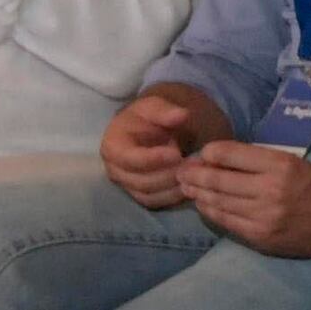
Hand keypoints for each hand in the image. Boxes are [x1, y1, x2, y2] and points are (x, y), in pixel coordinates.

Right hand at [100, 85, 215, 208]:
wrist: (142, 131)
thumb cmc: (145, 118)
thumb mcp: (152, 107)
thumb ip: (164, 111)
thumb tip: (181, 115)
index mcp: (113, 146)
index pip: (130, 158)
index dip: (153, 158)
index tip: (177, 153)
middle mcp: (115, 170)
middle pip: (141, 181)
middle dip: (170, 174)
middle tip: (195, 164)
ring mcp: (126, 185)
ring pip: (149, 194)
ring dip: (174, 187)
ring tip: (197, 173)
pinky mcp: (139, 194)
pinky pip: (156, 202)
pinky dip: (173, 196)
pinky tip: (191, 185)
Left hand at [183, 139, 310, 255]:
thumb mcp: (289, 161)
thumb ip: (254, 160)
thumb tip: (213, 158)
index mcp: (278, 165)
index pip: (229, 154)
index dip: (209, 152)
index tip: (202, 153)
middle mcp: (270, 190)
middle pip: (218, 180)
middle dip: (195, 174)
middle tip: (182, 170)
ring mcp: (264, 217)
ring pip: (218, 202)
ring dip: (198, 193)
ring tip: (187, 187)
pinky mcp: (262, 237)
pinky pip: (227, 222)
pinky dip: (211, 212)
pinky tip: (204, 205)